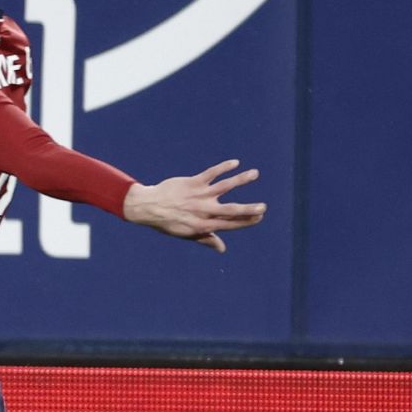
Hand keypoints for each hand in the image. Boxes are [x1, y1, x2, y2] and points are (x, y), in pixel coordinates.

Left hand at [121, 159, 265, 252]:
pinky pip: (211, 173)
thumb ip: (206, 239)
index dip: (246, 221)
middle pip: (231, 210)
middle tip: (264, 207)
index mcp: (203, 225)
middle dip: (249, 209)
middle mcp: (204, 210)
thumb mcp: (187, 234)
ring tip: (255, 173)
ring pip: (225, 186)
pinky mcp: (193, 182)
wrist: (148, 207)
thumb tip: (222, 249)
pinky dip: (224, 167)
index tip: (259, 217)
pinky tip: (235, 162)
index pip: (230, 224)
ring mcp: (199, 195)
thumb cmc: (168, 222)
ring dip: (241, 180)